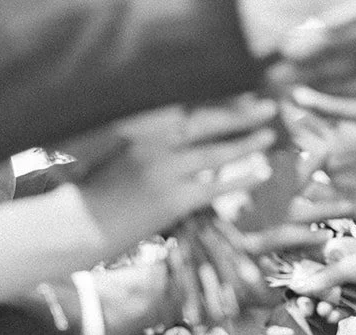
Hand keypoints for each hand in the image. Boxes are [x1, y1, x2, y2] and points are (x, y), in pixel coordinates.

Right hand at [70, 97, 278, 256]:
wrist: (85, 223)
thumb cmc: (104, 188)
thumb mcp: (126, 150)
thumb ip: (157, 139)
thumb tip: (195, 135)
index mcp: (144, 125)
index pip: (189, 104)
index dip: (219, 97)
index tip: (242, 89)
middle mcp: (156, 141)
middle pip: (207, 120)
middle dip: (240, 112)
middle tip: (267, 104)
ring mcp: (166, 170)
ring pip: (216, 151)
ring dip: (247, 142)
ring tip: (269, 134)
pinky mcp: (174, 200)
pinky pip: (216, 186)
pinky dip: (242, 178)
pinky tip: (262, 172)